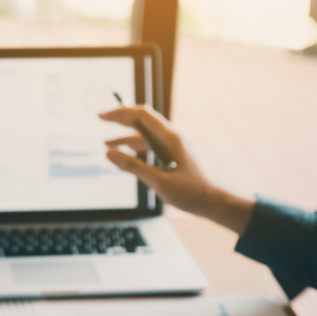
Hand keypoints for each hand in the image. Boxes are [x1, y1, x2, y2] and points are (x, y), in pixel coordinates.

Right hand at [99, 106, 254, 234]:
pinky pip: (151, 147)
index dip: (121, 112)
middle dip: (121, 119)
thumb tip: (109, 154)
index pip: (142, 115)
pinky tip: (125, 154)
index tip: (103, 116)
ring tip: (106, 143)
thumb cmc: (192, 192)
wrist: (215, 202)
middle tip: (101, 118)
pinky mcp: (174, 156)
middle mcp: (172, 138)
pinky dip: (136, 149)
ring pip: (145, 136)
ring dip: (125, 138)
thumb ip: (132, 166)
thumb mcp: (158, 181)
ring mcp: (174, 146)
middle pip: (143, 121)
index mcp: (171, 138)